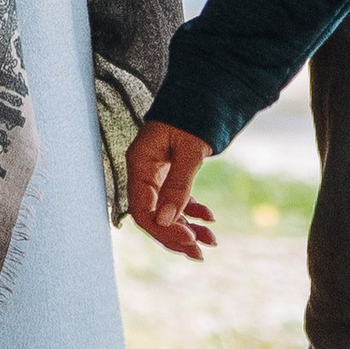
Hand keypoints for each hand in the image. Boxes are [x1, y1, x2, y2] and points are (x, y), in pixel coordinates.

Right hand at [127, 120, 217, 261]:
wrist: (200, 95)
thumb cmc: (191, 117)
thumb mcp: (188, 150)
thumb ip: (178, 185)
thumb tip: (168, 220)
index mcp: (139, 164)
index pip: (142, 209)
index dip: (163, 229)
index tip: (188, 239)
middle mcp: (143, 173)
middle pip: (152, 215)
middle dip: (175, 236)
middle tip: (199, 253)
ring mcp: (154, 176)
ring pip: (165, 211)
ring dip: (186, 227)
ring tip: (210, 241)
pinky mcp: (167, 175)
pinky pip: (175, 201)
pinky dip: (191, 212)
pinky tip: (209, 219)